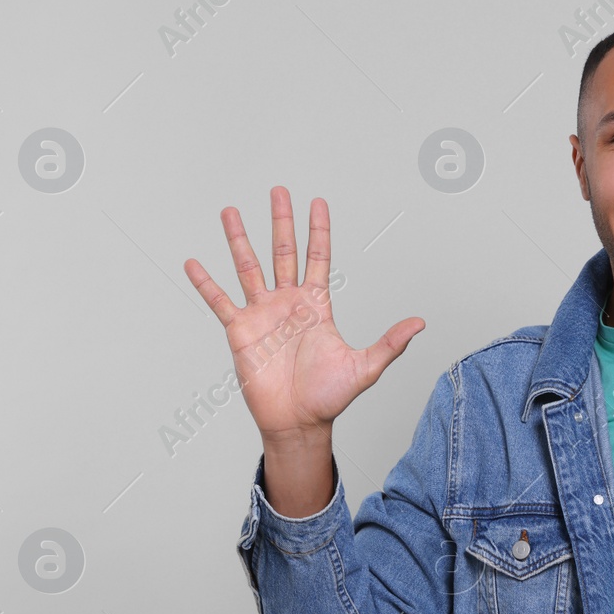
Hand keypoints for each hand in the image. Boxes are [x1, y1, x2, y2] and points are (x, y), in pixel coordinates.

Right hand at [184, 187, 423, 443]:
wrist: (298, 423)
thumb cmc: (330, 397)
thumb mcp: (365, 367)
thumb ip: (390, 343)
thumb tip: (420, 324)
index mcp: (317, 305)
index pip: (318, 257)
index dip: (318, 230)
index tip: (317, 202)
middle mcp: (288, 303)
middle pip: (283, 252)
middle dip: (281, 221)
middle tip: (278, 190)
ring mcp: (263, 315)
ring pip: (248, 267)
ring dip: (239, 239)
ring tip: (230, 211)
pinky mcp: (240, 332)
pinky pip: (220, 301)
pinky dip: (206, 283)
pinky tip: (193, 262)